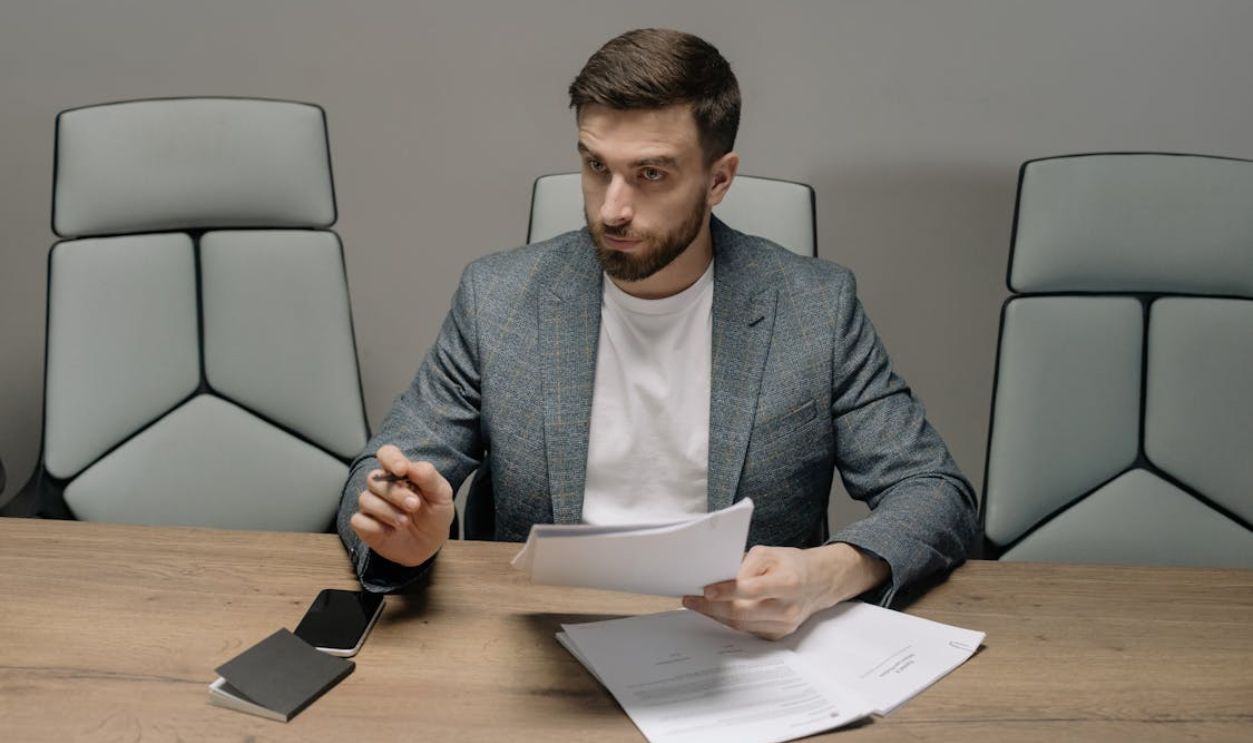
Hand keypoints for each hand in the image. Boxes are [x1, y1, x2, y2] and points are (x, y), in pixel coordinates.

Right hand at [349, 444, 454, 567]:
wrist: (430, 544)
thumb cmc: (434, 514)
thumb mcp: (442, 495)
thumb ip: (429, 477)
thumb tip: (411, 466)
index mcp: (400, 472)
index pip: (387, 454)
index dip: (391, 459)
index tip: (402, 469)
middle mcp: (382, 485)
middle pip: (374, 478)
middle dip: (396, 493)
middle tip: (415, 505)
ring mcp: (371, 504)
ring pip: (365, 499)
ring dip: (388, 512)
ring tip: (405, 522)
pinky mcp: (364, 524)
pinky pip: (358, 520)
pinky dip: (376, 527)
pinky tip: (390, 531)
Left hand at [682, 543, 888, 639]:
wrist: (818, 583)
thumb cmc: (790, 564)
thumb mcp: (768, 553)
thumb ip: (744, 565)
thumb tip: (717, 579)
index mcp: (788, 582)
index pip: (753, 590)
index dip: (727, 591)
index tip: (706, 590)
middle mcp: (788, 608)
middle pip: (742, 613)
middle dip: (712, 608)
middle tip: (691, 599)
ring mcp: (784, 625)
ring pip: (741, 625)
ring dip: (716, 616)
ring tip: (697, 604)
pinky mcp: (778, 635)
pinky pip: (747, 630)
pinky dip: (729, 621)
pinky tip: (716, 611)